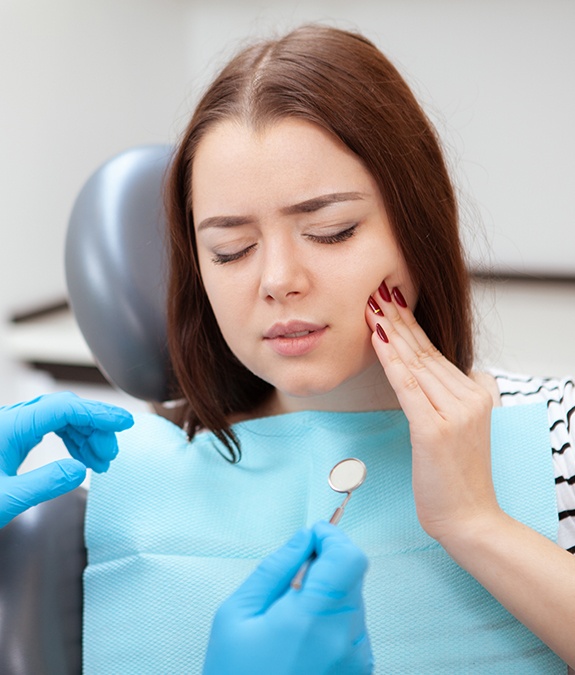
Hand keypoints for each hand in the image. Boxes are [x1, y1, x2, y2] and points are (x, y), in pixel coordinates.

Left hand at [0, 391, 133, 526]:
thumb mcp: (4, 500)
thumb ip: (44, 483)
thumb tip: (79, 470)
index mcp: (9, 427)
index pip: (64, 408)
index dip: (98, 414)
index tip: (124, 424)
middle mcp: (10, 422)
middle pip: (64, 410)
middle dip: (94, 428)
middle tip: (110, 455)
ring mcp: (9, 430)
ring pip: (58, 419)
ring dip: (84, 436)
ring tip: (100, 462)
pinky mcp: (9, 440)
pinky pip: (48, 430)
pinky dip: (69, 442)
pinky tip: (80, 459)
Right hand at [203, 521, 372, 674]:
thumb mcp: (237, 615)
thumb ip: (275, 568)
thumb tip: (303, 539)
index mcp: (313, 620)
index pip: (349, 558)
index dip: (332, 537)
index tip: (313, 535)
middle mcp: (345, 640)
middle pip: (353, 575)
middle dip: (327, 564)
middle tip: (293, 578)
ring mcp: (356, 660)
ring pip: (354, 600)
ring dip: (329, 594)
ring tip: (291, 618)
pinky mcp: (359, 673)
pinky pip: (353, 627)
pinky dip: (333, 619)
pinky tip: (302, 637)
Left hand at [365, 282, 498, 546]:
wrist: (470, 518)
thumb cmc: (456, 478)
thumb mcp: (459, 429)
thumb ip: (446, 398)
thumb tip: (425, 373)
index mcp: (476, 392)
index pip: (434, 352)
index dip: (410, 325)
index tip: (390, 302)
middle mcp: (470, 396)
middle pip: (424, 351)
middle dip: (397, 319)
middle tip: (377, 290)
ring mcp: (455, 412)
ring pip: (415, 364)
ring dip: (390, 332)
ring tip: (372, 306)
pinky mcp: (435, 430)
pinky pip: (408, 387)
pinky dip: (391, 361)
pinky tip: (378, 339)